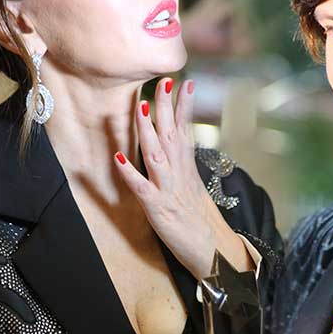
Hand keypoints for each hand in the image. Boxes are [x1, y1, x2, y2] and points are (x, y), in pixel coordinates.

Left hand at [113, 78, 250, 278]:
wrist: (213, 252)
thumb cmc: (202, 224)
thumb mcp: (194, 190)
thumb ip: (184, 169)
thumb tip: (179, 150)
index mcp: (187, 170)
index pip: (185, 131)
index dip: (183, 106)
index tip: (184, 82)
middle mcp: (179, 175)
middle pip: (171, 135)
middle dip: (166, 107)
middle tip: (164, 81)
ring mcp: (169, 190)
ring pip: (156, 154)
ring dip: (148, 130)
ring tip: (141, 106)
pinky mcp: (158, 209)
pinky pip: (142, 189)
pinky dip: (130, 174)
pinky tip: (118, 160)